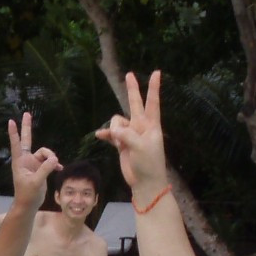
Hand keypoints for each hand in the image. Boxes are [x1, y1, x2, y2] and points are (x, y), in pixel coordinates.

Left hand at [7, 112, 60, 207]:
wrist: (29, 205)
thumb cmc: (27, 194)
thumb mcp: (36, 182)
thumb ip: (45, 169)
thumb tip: (55, 159)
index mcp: (20, 162)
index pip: (16, 144)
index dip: (14, 133)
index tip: (11, 121)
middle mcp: (26, 160)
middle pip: (27, 139)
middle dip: (27, 127)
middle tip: (27, 114)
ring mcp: (33, 164)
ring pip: (45, 153)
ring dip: (51, 157)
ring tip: (56, 165)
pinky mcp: (40, 169)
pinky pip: (50, 162)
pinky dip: (55, 164)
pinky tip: (60, 168)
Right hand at [97, 71, 168, 192]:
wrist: (145, 182)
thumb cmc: (149, 163)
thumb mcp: (140, 146)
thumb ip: (126, 134)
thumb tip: (113, 130)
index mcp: (151, 125)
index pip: (152, 102)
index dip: (153, 88)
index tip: (156, 72)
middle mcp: (141, 127)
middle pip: (135, 103)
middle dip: (131, 89)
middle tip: (128, 74)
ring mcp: (131, 134)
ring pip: (117, 122)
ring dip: (114, 129)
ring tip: (118, 142)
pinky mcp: (122, 144)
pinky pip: (111, 134)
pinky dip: (106, 134)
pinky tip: (99, 136)